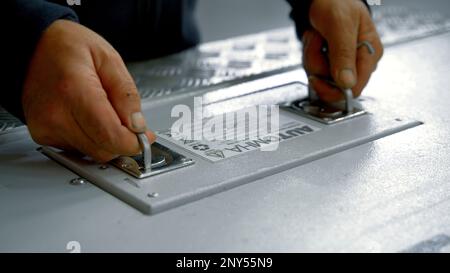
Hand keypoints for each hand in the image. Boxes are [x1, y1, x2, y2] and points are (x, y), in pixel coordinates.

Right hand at [22, 20, 155, 161]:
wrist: (31, 47)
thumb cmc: (66, 47)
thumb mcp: (109, 58)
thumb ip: (126, 94)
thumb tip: (137, 125)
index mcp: (74, 90)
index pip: (110, 136)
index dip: (133, 142)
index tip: (145, 137)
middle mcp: (55, 114)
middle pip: (103, 150)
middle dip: (123, 141)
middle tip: (130, 122)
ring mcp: (46, 127)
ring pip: (92, 153)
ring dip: (108, 140)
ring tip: (105, 112)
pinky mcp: (43, 135)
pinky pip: (79, 149)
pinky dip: (92, 139)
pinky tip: (89, 118)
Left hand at [302, 0, 382, 100]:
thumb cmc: (338, 3)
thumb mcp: (340, 26)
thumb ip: (343, 54)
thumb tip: (347, 83)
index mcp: (370, 54)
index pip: (355, 88)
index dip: (333, 89)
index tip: (316, 79)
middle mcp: (358, 62)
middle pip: (333, 84)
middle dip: (318, 65)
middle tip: (317, 44)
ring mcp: (343, 63)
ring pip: (321, 77)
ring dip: (312, 56)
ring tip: (317, 36)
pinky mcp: (330, 61)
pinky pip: (315, 69)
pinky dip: (310, 54)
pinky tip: (315, 40)